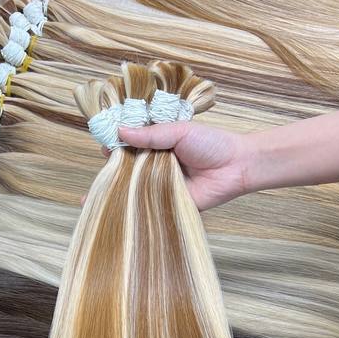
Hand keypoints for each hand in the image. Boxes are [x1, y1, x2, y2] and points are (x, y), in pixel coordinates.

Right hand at [118, 122, 253, 209]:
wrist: (236, 167)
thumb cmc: (211, 144)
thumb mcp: (179, 131)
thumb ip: (150, 134)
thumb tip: (119, 131)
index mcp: (159, 144)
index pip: (131, 145)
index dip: (117, 146)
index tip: (105, 147)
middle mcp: (157, 165)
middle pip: (130, 168)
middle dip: (115, 170)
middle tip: (103, 172)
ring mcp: (162, 184)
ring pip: (137, 187)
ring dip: (123, 189)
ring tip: (105, 192)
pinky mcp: (169, 202)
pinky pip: (151, 204)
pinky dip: (139, 205)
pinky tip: (123, 206)